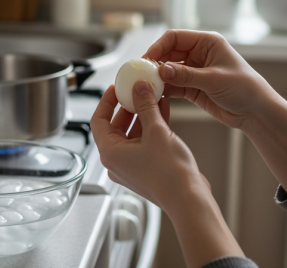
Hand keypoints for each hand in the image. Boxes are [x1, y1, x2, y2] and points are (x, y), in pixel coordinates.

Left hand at [91, 80, 244, 266]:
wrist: (188, 198)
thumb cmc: (169, 174)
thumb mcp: (156, 131)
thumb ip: (145, 106)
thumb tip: (139, 88)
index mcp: (110, 153)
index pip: (98, 120)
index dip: (106, 101)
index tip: (115, 88)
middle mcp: (117, 161)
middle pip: (115, 126)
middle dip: (128, 106)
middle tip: (137, 90)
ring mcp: (131, 166)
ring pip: (132, 133)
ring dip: (143, 115)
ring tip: (154, 96)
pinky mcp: (146, 168)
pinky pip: (144, 142)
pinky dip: (151, 127)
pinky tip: (163, 111)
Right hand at [146, 30, 286, 195]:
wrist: (256, 112)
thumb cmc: (244, 88)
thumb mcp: (214, 80)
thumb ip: (187, 75)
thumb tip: (162, 71)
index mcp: (207, 42)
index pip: (175, 37)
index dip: (158, 47)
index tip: (146, 60)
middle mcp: (199, 54)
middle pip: (168, 53)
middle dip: (154, 63)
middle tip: (141, 74)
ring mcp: (195, 71)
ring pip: (168, 70)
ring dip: (157, 78)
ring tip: (145, 86)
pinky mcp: (193, 87)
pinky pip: (173, 85)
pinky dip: (164, 89)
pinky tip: (155, 95)